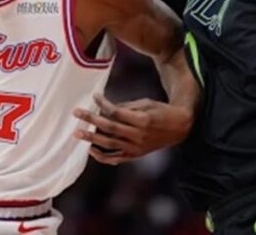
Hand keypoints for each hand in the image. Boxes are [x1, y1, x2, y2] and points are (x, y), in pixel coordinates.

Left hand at [72, 94, 192, 165]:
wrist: (179, 127)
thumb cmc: (161, 111)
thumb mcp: (145, 103)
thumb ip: (125, 107)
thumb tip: (105, 108)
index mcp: (142, 120)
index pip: (116, 112)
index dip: (103, 104)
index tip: (94, 96)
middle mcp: (139, 135)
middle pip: (110, 128)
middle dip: (91, 120)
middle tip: (76, 113)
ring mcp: (137, 147)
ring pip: (110, 144)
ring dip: (92, 139)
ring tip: (77, 133)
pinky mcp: (136, 155)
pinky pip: (116, 158)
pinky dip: (102, 156)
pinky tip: (91, 150)